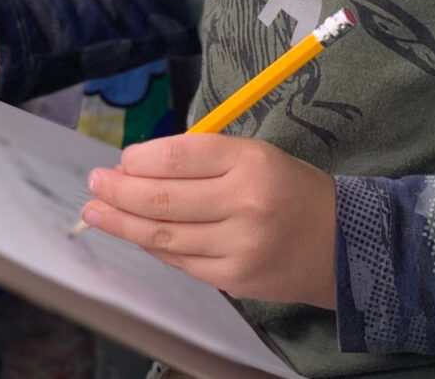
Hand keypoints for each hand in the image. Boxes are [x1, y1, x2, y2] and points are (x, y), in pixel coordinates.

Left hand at [80, 133, 336, 308]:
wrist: (340, 243)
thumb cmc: (289, 189)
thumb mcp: (254, 155)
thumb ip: (202, 158)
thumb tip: (140, 165)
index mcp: (249, 162)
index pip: (180, 157)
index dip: (142, 159)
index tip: (122, 159)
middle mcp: (244, 204)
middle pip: (164, 199)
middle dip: (119, 191)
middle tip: (94, 183)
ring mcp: (239, 246)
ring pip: (165, 235)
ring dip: (123, 223)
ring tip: (95, 212)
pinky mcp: (235, 279)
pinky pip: (181, 261)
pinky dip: (152, 246)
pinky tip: (133, 234)